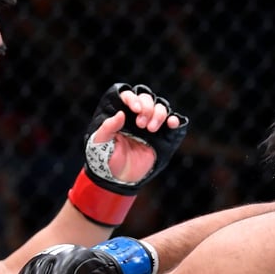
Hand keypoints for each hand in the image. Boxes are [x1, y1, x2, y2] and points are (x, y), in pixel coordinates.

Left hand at [68, 83, 188, 226]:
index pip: (129, 96)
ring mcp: (150, 124)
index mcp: (121, 113)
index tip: (134, 109)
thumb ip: (108, 127)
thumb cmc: (106, 157)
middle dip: (146, 108)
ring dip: (158, 114)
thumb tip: (121, 113)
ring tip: (150, 130)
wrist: (119, 177)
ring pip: (160, 107)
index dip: (133, 99)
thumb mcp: (101, 142)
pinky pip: (171, 122)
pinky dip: (174, 120)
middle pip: (147, 99)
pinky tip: (171, 123)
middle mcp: (136, 115)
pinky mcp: (162, 136)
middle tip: (141, 126)